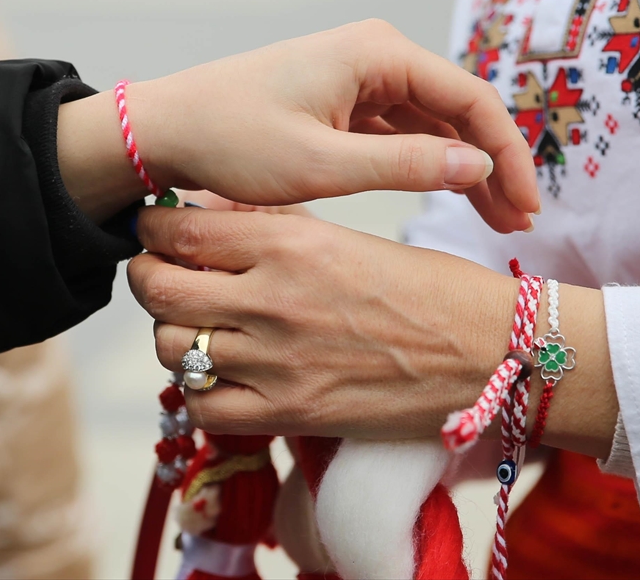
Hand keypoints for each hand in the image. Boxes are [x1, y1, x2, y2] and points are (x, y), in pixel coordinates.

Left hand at [58, 20, 537, 231]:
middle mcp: (377, 57)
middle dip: (493, 165)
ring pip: (436, 125)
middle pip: (460, 111)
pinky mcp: (346, 104)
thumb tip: (478, 168)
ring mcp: (362, 79)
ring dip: (465, 170)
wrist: (166, 130)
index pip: (471, 99)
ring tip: (496, 222)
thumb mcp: (322, 163)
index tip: (526, 206)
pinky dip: (431, 167)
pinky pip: (405, 133)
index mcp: (377, 55)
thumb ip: (405, 165)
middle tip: (518, 223)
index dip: (508, 154)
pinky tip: (450, 201)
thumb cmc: (230, 139)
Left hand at [127, 205, 519, 438]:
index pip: (181, 231)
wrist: (490, 355)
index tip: (157, 232)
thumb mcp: (352, 239)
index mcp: (294, 242)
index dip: (153, 230)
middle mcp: (275, 299)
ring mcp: (277, 361)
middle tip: (160, 276)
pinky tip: (222, 376)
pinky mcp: (290, 414)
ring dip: (174, 334)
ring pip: (173, 347)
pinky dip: (201, 391)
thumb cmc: (433, 290)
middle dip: (149, 278)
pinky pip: (203, 406)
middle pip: (159, 288)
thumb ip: (283, 234)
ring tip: (196, 326)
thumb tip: (223, 225)